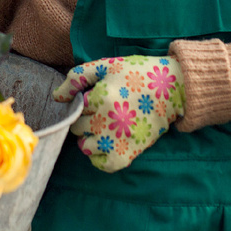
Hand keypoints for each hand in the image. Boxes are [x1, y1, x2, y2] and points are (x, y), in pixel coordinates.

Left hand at [53, 55, 184, 171]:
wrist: (174, 88)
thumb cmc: (137, 73)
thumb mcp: (106, 66)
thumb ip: (77, 77)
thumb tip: (56, 96)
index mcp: (101, 97)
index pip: (75, 108)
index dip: (83, 103)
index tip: (95, 99)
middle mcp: (108, 121)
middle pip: (77, 127)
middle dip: (85, 120)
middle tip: (101, 112)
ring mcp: (118, 140)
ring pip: (85, 147)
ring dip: (89, 138)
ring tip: (103, 128)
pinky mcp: (128, 154)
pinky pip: (101, 164)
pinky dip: (99, 157)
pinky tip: (106, 144)